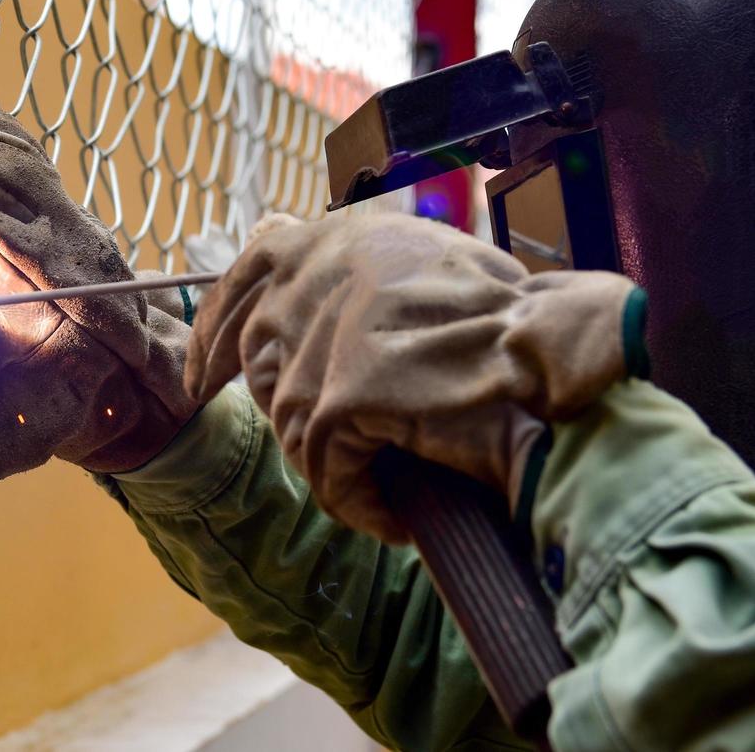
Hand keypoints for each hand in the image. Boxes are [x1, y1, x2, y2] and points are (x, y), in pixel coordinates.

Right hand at [0, 104, 196, 484]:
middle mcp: (70, 236)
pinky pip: (12, 141)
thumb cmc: (63, 401)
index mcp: (60, 287)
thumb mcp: (22, 438)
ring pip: (9, 147)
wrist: (126, 374)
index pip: (0, 226)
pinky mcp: (53, 195)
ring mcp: (66, 209)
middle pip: (3, 170)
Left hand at [184, 213, 639, 542]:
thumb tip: (304, 291)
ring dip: (334, 459)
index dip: (218, 324)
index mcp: (327, 240)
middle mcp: (308, 280)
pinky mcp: (334, 401)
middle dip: (278, 403)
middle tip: (319, 436)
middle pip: (257, 357)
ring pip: (292, 426)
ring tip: (383, 475)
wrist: (548, 350)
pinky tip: (393, 515)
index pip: (246, 273)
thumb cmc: (505, 312)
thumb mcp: (417, 258)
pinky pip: (328, 474)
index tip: (206, 369)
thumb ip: (354, 268)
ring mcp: (316, 341)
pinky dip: (360, 502)